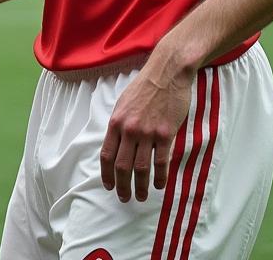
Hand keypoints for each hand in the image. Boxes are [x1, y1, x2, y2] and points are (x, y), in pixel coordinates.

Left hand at [99, 56, 194, 202]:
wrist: (166, 73)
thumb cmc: (144, 87)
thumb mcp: (123, 103)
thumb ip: (119, 124)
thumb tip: (116, 144)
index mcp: (116, 122)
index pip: (106, 155)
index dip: (106, 174)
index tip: (109, 186)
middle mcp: (129, 129)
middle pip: (122, 166)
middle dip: (122, 185)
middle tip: (124, 198)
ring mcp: (147, 133)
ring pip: (141, 168)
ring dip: (140, 186)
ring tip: (141, 196)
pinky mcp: (165, 134)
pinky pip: (161, 162)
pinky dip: (159, 177)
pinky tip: (158, 185)